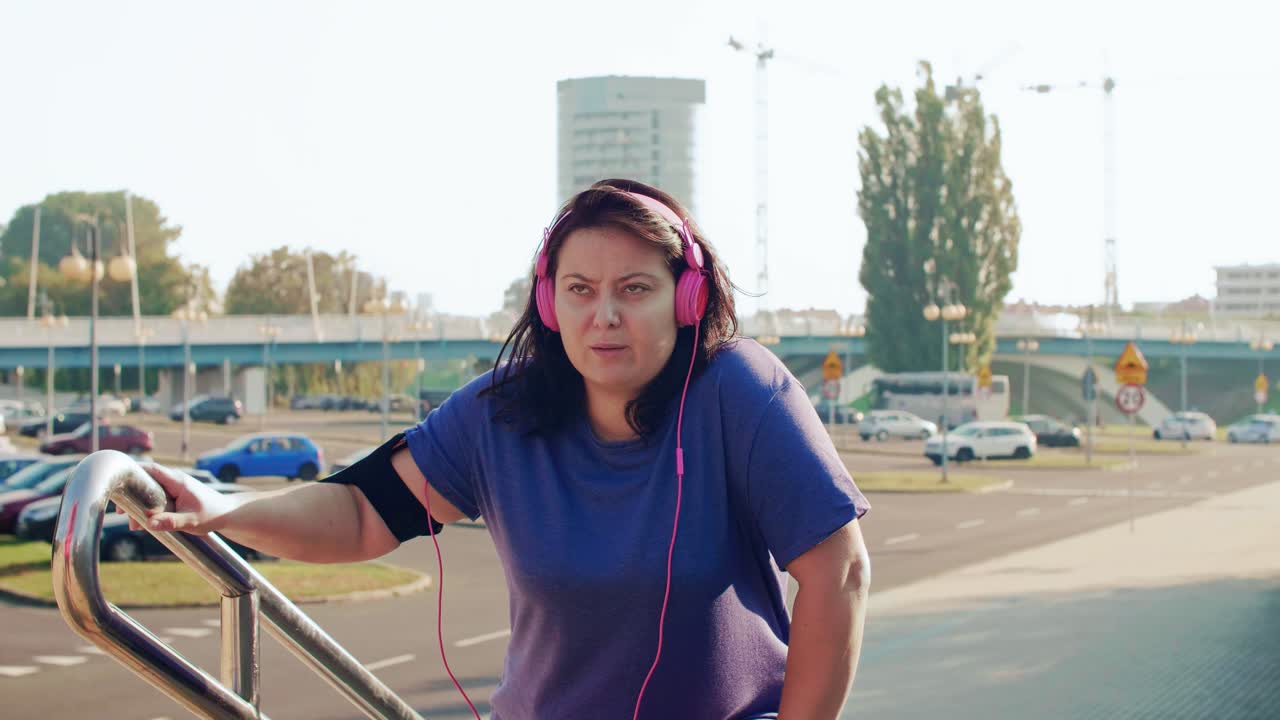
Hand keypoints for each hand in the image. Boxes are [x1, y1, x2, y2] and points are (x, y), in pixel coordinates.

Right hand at [117, 463, 235, 533]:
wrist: (227, 514)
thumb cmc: (212, 515)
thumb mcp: (191, 521)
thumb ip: (171, 522)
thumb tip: (149, 524)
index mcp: (178, 481)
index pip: (152, 469)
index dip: (134, 472)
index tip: (119, 483)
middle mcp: (174, 481)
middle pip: (146, 482)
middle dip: (132, 496)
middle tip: (123, 513)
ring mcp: (173, 488)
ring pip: (149, 493)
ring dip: (139, 506)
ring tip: (134, 526)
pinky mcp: (173, 496)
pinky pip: (155, 499)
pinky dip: (147, 509)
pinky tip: (144, 524)